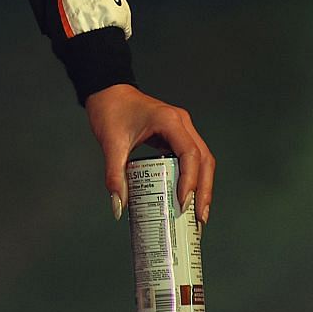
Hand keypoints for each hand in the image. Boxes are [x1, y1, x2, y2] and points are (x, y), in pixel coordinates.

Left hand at [86, 84, 214, 224]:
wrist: (108, 92)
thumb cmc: (110, 111)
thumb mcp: (110, 144)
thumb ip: (114, 176)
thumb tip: (119, 207)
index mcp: (169, 120)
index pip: (190, 153)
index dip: (190, 180)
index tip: (183, 203)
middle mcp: (181, 123)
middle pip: (204, 159)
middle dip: (204, 190)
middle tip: (199, 219)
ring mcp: (182, 128)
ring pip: (203, 160)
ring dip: (203, 187)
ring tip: (198, 215)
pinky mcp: (177, 135)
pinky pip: (192, 159)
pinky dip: (194, 179)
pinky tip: (188, 198)